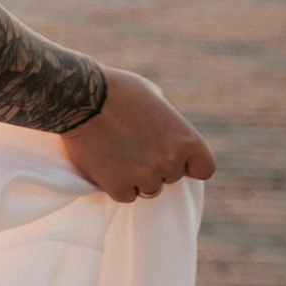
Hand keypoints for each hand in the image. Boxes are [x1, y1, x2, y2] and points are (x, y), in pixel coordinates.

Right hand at [60, 66, 216, 200]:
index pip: (204, 169)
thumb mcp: (155, 99)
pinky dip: (116, 185)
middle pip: (171, 178)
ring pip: (148, 190)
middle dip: (156, 167)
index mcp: (186, 139)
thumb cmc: (118, 90)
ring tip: (118, 154)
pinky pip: (125, 195)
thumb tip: (164, 135)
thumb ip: (167, 124)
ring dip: (137, 178)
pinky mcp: (117, 186)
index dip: (188, 164)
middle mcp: (169, 161)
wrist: (80, 98)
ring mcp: (144, 176)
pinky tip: (106, 163)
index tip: (174, 158)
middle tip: (134, 148)